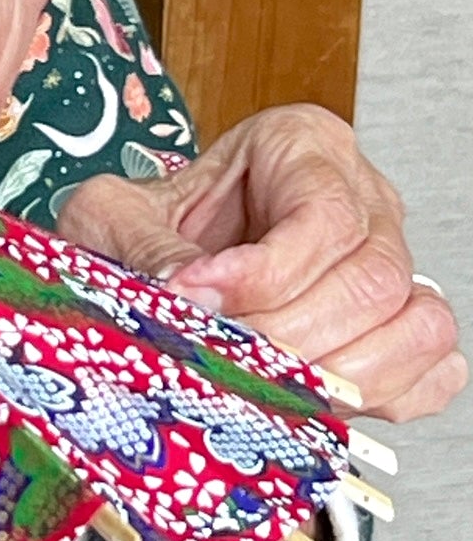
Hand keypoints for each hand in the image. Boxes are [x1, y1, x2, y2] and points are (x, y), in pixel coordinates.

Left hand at [57, 104, 464, 421]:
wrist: (140, 257)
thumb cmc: (137, 226)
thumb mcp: (110, 215)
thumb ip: (145, 245)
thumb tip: (185, 293)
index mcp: (300, 144)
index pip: (323, 215)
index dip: (266, 273)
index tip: (201, 297)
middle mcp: (359, 196)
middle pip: (372, 276)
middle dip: (294, 333)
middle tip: (227, 355)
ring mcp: (390, 259)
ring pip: (415, 323)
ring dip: (341, 372)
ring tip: (264, 382)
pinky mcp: (396, 323)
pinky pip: (431, 366)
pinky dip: (383, 393)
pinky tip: (315, 397)